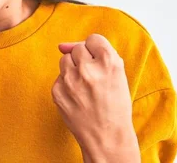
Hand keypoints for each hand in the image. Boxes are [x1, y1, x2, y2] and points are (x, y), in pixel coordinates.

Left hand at [51, 34, 138, 161]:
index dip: (96, 51)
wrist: (106, 137)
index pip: (93, 39)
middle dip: (83, 60)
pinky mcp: (57, 91)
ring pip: (64, 60)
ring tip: (84, 87)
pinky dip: (66, 84)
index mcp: (108, 62)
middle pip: (77, 49)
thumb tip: (62, 45)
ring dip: (72, 70)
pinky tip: (77, 97)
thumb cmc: (114, 105)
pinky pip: (58, 77)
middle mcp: (88, 68)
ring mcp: (71, 80)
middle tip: (92, 78)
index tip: (98, 63)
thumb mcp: (118, 75)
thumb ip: (97, 53)